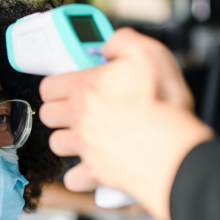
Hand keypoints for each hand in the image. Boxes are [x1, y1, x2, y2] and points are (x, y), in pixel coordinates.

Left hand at [38, 28, 212, 219]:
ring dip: (66, 140)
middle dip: (58, 111)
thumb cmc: (162, 105)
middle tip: (77, 108)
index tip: (70, 84)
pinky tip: (91, 167)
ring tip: (85, 135)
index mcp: (85, 88)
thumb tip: (108, 45)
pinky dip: (79, 174)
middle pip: (47, 115)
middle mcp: (79, 118)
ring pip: (56, 143)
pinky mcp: (95, 172)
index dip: (57, 84)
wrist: (173, 151)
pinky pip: (72, 178)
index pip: (48, 85)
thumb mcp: (148, 53)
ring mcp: (84, 146)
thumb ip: (122, 42)